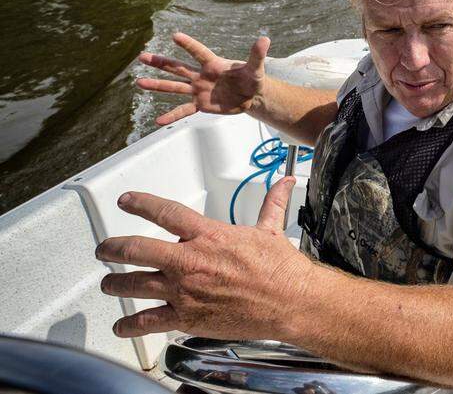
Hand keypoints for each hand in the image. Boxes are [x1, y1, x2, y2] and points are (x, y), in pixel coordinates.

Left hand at [97, 177, 313, 339]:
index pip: (166, 213)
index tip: (127, 201)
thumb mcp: (272, 230)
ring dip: (116, 283)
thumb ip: (271, 205)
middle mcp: (191, 261)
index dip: (142, 204)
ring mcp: (185, 291)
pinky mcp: (187, 317)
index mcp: (209, 236)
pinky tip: (122, 326)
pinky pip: (149, 321)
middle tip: (105, 249)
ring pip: (135, 284)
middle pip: (137, 249)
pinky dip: (131, 325)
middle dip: (113, 248)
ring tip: (109, 284)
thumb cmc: (281, 269)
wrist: (290, 302)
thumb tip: (284, 183)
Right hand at [137, 32, 269, 124]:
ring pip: (175, 87)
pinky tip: (157, 121)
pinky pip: (183, 110)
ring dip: (157, 86)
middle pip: (178, 68)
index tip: (176, 35)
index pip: (199, 52)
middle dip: (161, 62)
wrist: (250, 96)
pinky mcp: (201, 104)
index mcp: (213, 64)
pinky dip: (171, 116)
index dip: (189, 44)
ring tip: (139, 83)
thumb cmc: (252, 79)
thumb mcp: (256, 68)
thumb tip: (265, 39)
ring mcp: (199, 90)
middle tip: (142, 56)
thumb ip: (257, 55)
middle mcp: (201, 76)